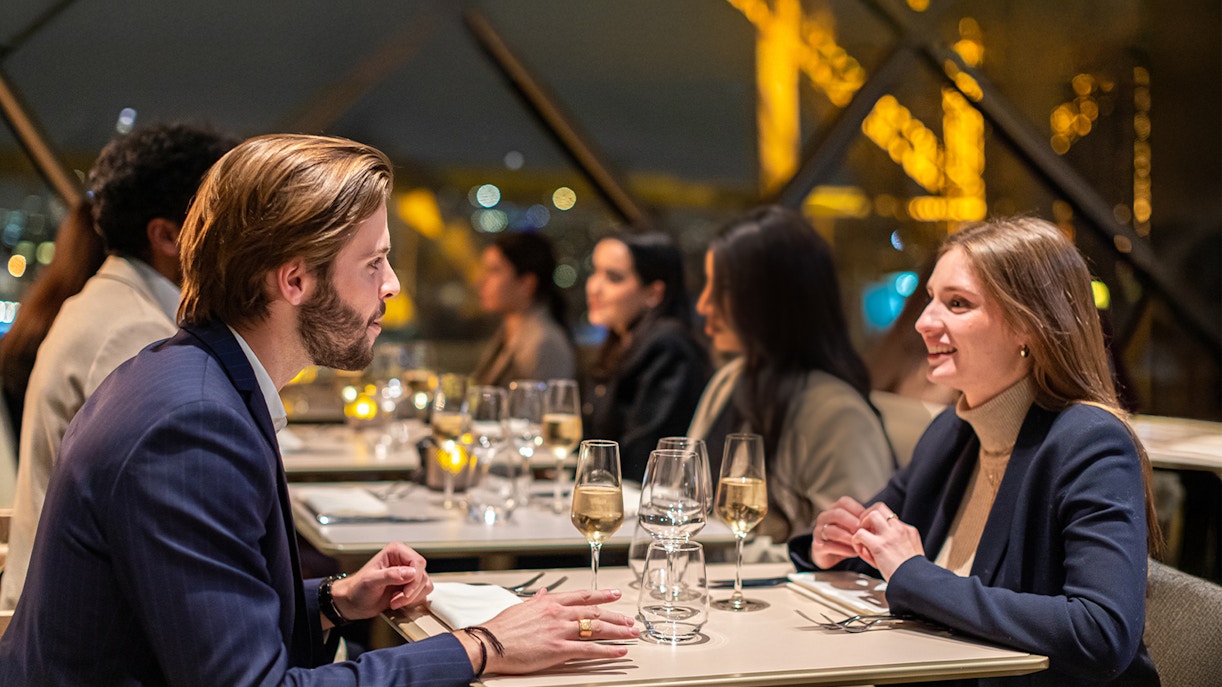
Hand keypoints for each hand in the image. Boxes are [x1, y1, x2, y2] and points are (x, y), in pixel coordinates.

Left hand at [331, 542, 431, 623]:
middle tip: (396, 599)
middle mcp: (404, 561)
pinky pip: (422, 594)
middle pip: (423, 575)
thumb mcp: (370, 581)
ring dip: (411, 598)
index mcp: (396, 552)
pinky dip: (413, 601)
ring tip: (394, 600)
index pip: (418, 562)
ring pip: (425, 585)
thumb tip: (410, 573)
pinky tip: (398, 602)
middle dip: (411, 592)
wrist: (353, 603)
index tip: (404, 592)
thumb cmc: (357, 589)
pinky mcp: (410, 587)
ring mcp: (408, 574)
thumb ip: (390, 575)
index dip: (414, 579)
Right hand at [461, 588, 638, 674]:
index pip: (582, 596)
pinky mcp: (559, 649)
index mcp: (549, 602)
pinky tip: (620, 651)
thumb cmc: (501, 628)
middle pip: (594, 612)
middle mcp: (558, 613)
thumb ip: (537, 600)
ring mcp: (560, 631)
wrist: (490, 643)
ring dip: (617, 631)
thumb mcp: (521, 607)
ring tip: (631, 634)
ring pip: (596, 628)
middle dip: (615, 616)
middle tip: (630, 619)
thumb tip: (544, 592)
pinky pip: (589, 649)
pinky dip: (608, 650)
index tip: (615, 595)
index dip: (601, 595)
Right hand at [810, 496, 866, 568]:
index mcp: (833, 509)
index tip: (869, 520)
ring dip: (848, 537)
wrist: (831, 555)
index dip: (858, 510)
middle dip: (852, 522)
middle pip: (836, 514)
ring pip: (831, 530)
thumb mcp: (853, 527)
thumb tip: (877, 516)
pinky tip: (854, 552)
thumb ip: (862, 521)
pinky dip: (844, 549)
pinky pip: (829, 546)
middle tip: (863, 530)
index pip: (844, 502)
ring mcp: (818, 532)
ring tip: (858, 542)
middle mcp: (824, 518)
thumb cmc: (846, 538)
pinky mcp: (817, 547)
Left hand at [850, 504, 923, 579]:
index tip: (874, 531)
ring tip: (861, 537)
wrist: (917, 583)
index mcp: (908, 531)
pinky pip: (860, 533)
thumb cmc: (912, 574)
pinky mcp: (880, 545)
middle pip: (879, 507)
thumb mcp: (910, 553)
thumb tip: (882, 545)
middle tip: (863, 528)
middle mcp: (900, 529)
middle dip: (867, 515)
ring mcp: (890, 536)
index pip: (889, 515)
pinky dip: (856, 540)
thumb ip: (898, 545)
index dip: (878, 521)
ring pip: (871, 514)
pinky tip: (859, 549)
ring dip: (862, 524)